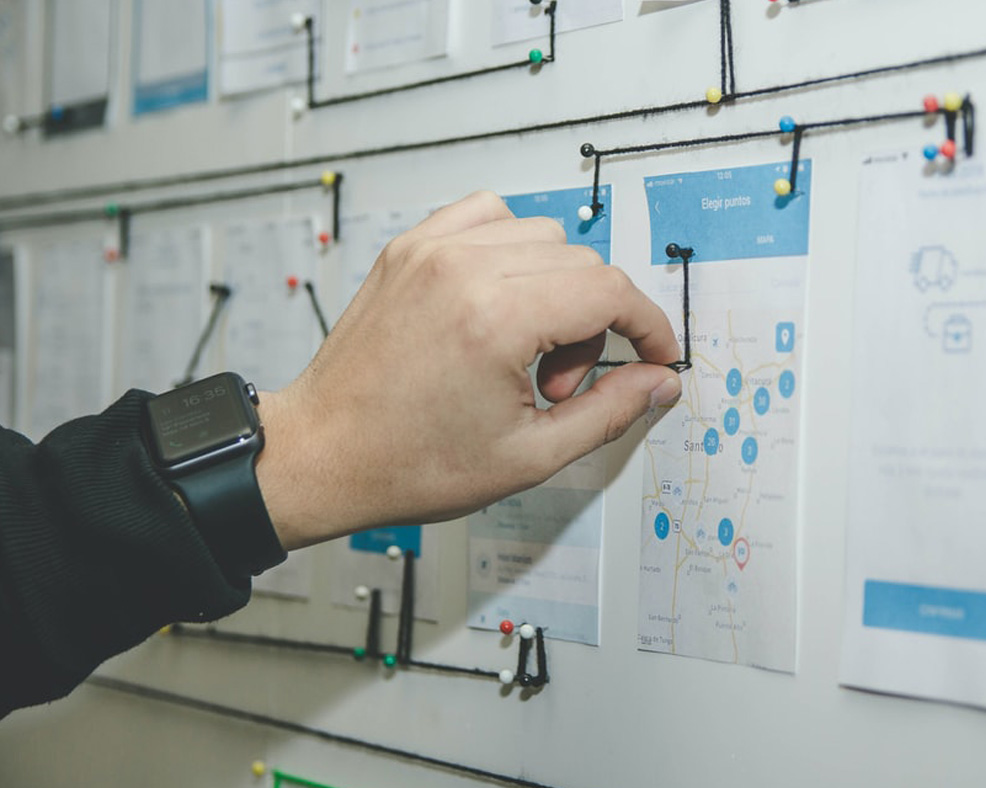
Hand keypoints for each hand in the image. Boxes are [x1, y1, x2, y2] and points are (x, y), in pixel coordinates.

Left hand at [255, 191, 682, 549]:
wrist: (322, 455)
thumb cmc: (407, 463)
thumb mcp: (529, 456)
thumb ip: (609, 412)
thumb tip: (657, 381)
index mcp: (495, 319)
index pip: (610, 291)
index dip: (648, 327)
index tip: (655, 355)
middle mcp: (462, 269)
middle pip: (582, 264)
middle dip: (595, 324)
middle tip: (558, 385)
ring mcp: (430, 250)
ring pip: (543, 235)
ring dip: (556, 287)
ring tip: (524, 351)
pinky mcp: (409, 248)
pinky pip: (488, 215)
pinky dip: (511, 250)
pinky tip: (499, 302)